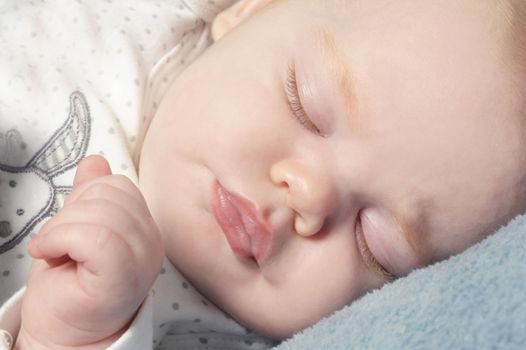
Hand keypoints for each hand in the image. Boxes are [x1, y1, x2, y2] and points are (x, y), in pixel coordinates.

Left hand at [16, 155, 163, 348]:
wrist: (64, 333)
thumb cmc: (71, 285)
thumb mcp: (78, 228)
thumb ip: (90, 195)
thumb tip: (96, 162)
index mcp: (144, 227)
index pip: (118, 185)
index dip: (85, 199)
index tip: (71, 229)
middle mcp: (151, 242)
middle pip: (110, 194)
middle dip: (70, 214)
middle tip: (61, 243)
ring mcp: (141, 260)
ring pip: (100, 214)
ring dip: (60, 230)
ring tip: (55, 252)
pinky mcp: (123, 277)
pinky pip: (93, 237)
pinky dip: (60, 240)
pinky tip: (50, 255)